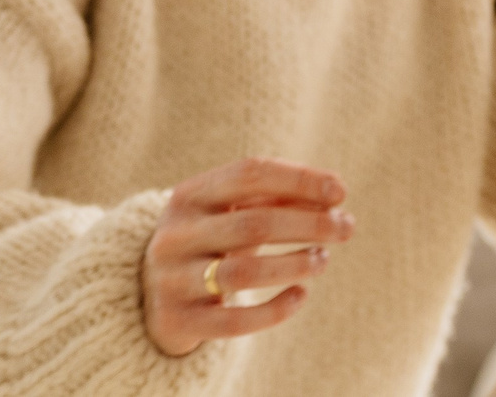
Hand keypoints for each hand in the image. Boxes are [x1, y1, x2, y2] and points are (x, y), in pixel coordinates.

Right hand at [139, 158, 353, 356]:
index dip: (301, 179)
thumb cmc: (212, 239)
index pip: (250, 173)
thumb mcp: (234, 209)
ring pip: (243, 273)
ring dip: (295, 264)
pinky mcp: (177, 321)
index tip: (341, 193)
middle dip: (310, 224)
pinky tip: (301, 295)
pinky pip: (234, 322)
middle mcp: (174, 235)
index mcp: (189, 195)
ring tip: (323, 260)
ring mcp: (171, 280)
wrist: (149, 292)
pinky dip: (276, 309)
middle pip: (254, 224)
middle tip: (347, 228)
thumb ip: (279, 195)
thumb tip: (335, 193)